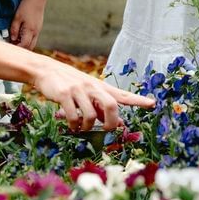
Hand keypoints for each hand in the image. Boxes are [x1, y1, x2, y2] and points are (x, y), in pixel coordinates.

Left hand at [9, 0, 44, 49]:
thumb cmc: (26, 6)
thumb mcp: (17, 17)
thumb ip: (14, 29)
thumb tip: (12, 39)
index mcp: (30, 30)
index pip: (24, 45)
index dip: (17, 48)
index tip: (9, 48)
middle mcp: (36, 32)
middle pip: (29, 47)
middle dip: (21, 49)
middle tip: (12, 47)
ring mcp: (38, 30)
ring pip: (32, 43)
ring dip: (25, 45)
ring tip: (16, 41)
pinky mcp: (38, 28)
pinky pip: (33, 38)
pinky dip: (27, 40)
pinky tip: (21, 36)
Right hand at [33, 62, 153, 131]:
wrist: (46, 70)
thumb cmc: (70, 84)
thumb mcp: (89, 92)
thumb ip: (103, 106)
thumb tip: (121, 123)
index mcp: (100, 87)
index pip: (123, 95)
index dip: (138, 100)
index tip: (152, 103)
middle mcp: (92, 87)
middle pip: (111, 106)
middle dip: (110, 123)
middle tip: (104, 130)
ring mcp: (78, 90)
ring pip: (91, 115)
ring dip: (87, 127)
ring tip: (80, 128)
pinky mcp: (64, 94)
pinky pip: (73, 116)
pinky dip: (74, 126)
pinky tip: (71, 126)